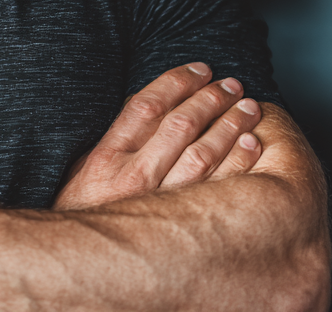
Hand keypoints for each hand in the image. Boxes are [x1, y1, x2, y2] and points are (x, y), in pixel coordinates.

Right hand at [53, 62, 262, 209]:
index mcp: (108, 154)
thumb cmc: (85, 209)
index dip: (178, 80)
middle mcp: (134, 176)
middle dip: (211, 98)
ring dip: (230, 126)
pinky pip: (216, 192)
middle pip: (181, 125)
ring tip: (249, 107)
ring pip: (203, 155)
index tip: (201, 68)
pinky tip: (252, 145)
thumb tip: (153, 102)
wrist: (80, 264)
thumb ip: (118, 135)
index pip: (148, 104)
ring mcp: (159, 204)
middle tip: (233, 84)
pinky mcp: (179, 230)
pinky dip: (238, 165)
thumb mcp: (88, 165)